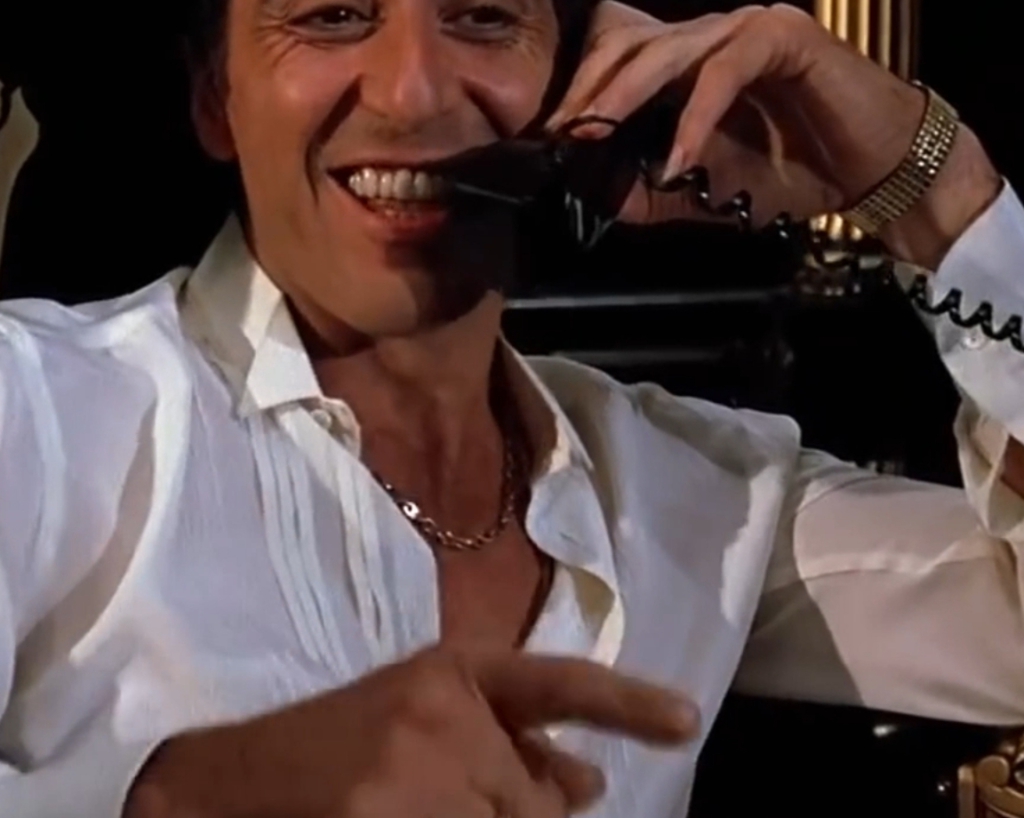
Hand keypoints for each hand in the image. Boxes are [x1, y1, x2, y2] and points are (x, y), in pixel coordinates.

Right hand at [124, 646, 697, 817]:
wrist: (226, 785)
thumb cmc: (333, 747)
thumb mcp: (423, 721)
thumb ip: (508, 744)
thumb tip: (591, 781)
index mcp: (450, 671)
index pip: (555, 681)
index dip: (625, 701)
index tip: (687, 721)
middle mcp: (441, 713)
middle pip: (539, 802)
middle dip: (514, 814)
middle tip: (441, 800)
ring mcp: (414, 778)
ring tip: (408, 801)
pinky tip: (405, 806)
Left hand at [547, 1, 999, 262]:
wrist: (875, 173)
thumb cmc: (793, 175)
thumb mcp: (705, 194)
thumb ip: (650, 193)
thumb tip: (593, 196)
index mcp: (684, 64)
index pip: (613, 51)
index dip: (579, 86)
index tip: (548, 135)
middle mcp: (708, 36)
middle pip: (625, 38)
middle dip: (585, 86)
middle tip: (557, 132)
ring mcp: (745, 28)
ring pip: (666, 47)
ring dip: (624, 94)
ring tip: (593, 135)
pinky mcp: (783, 36)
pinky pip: (723, 71)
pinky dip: (694, 117)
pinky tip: (678, 159)